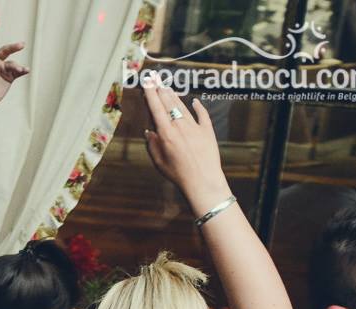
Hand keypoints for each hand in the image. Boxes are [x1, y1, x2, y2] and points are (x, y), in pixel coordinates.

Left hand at [0, 18, 28, 111]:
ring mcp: (3, 68)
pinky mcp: (10, 76)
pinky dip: (23, 70)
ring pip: (13, 63)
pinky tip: (26, 70)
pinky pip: (18, 71)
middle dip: (13, 47)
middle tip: (22, 45)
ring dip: (17, 67)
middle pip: (6, 50)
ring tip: (21, 70)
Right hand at [142, 83, 231, 213]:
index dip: (151, 95)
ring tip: (168, 87)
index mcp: (166, 134)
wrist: (203, 181)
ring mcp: (195, 128)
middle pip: (169, 104)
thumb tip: (149, 131)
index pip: (156, 109)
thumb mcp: (159, 162)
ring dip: (175, 96)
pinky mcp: (208, 132)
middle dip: (161, 90)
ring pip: (183, 107)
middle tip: (155, 79)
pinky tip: (195, 101)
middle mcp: (180, 127)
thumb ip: (152, 145)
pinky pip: (202, 115)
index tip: (147, 83)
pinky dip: (198, 107)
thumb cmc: (178, 174)